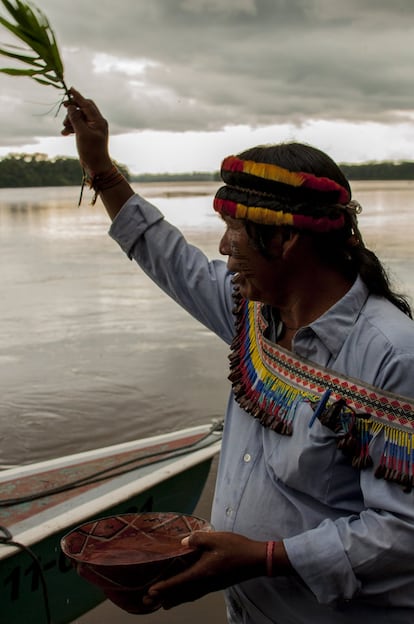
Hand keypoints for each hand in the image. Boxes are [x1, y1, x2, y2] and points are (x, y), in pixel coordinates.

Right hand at [61, 88, 111, 175]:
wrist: (97, 166)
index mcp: (99, 120)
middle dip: (73, 110)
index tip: (69, 89)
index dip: (78, 97)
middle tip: (64, 110)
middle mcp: (97, 122)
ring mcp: (93, 129)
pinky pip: (79, 126)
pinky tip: (64, 133)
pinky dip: (71, 128)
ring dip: (70, 120)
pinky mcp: (89, 135)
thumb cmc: (91, 151)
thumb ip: (76, 118)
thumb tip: (71, 107)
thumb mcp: (81, 133)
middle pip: (83, 108)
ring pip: (79, 117)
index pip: (87, 104)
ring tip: (64, 128)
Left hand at [142, 531, 267, 609]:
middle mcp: (205, 583)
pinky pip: (196, 593)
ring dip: (175, 599)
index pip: (179, 582)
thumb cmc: (236, 548)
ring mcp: (211, 586)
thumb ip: (198, 539)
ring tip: (163, 604)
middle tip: (148, 601)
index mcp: (203, 572)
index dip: (164, 587)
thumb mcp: (216, 538)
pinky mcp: (216, 584)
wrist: (256, 560)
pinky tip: (185, 595)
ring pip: (189, 595)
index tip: (151, 592)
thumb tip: (183, 542)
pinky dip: (186, 596)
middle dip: (165, 597)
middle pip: (181, 593)